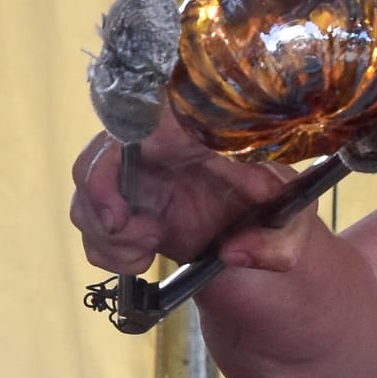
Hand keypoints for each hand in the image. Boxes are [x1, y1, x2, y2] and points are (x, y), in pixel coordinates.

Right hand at [69, 104, 311, 278]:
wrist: (263, 230)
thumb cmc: (278, 212)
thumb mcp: (292, 226)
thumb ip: (275, 241)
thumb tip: (234, 252)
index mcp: (194, 133)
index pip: (138, 119)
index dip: (113, 156)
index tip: (122, 206)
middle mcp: (155, 148)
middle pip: (92, 162)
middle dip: (103, 207)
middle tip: (146, 236)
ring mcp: (133, 177)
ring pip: (84, 199)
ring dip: (109, 237)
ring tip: (151, 249)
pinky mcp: (122, 206)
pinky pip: (89, 227)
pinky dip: (108, 252)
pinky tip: (141, 258)